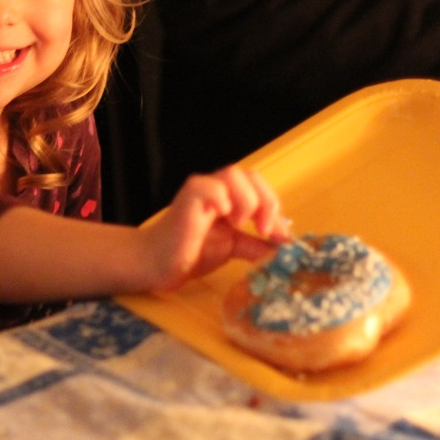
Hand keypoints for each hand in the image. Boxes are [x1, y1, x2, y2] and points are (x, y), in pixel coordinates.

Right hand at [140, 165, 289, 291]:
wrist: (157, 265)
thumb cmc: (190, 253)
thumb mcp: (232, 247)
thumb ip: (255, 245)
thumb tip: (282, 249)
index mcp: (229, 197)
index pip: (260, 188)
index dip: (274, 209)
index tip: (280, 237)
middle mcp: (216, 189)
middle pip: (251, 176)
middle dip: (266, 202)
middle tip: (264, 229)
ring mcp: (201, 191)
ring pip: (233, 174)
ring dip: (246, 200)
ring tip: (239, 224)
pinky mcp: (188, 199)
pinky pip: (208, 187)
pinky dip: (221, 198)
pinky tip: (223, 217)